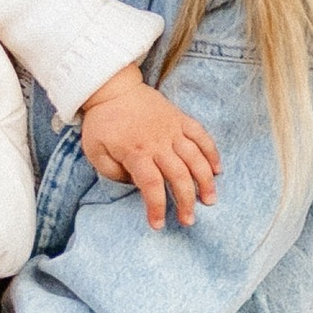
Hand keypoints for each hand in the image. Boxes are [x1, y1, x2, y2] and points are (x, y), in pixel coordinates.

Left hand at [76, 68, 219, 227]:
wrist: (111, 87)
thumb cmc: (102, 121)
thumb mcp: (94, 150)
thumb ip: (112, 172)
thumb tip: (133, 183)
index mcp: (136, 152)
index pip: (152, 186)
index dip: (157, 208)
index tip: (159, 225)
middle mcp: (158, 142)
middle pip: (179, 176)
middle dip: (186, 201)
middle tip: (189, 220)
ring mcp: (172, 129)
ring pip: (196, 158)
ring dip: (205, 181)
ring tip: (209, 200)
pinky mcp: (180, 119)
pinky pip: (201, 136)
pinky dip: (212, 153)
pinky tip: (217, 170)